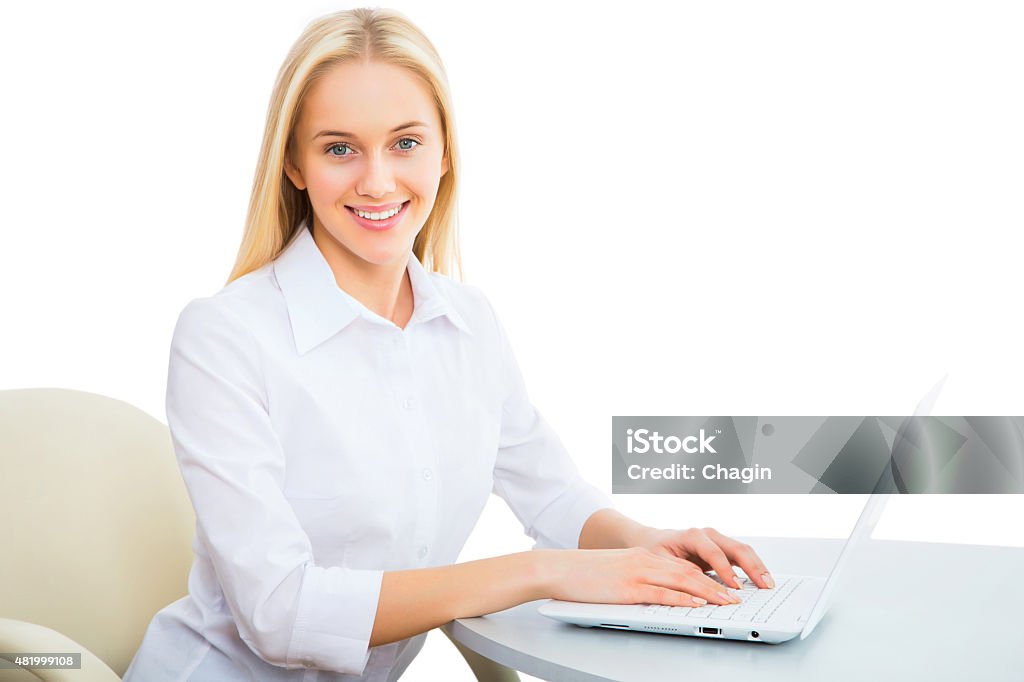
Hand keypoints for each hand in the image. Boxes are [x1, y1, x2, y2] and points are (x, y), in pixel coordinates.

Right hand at [537, 547, 746, 606]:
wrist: (558, 568)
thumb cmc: (583, 574)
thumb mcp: (616, 571)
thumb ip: (638, 578)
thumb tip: (658, 593)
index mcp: (642, 557)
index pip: (683, 566)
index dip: (708, 576)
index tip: (725, 587)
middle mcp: (644, 562)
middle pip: (689, 572)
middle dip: (716, 585)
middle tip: (736, 595)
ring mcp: (636, 574)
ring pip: (681, 581)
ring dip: (707, 592)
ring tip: (726, 602)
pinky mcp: (627, 588)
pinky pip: (660, 593)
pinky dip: (681, 599)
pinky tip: (694, 604)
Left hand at [632, 526, 774, 590]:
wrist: (654, 542)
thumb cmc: (657, 552)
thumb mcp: (663, 564)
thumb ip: (681, 574)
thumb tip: (698, 591)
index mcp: (693, 535)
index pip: (714, 552)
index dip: (726, 570)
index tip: (735, 586)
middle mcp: (708, 535)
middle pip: (736, 548)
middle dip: (752, 567)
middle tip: (764, 585)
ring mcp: (717, 540)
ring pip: (743, 550)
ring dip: (758, 567)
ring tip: (768, 584)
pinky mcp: (722, 549)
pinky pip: (742, 556)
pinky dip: (753, 567)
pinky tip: (761, 579)